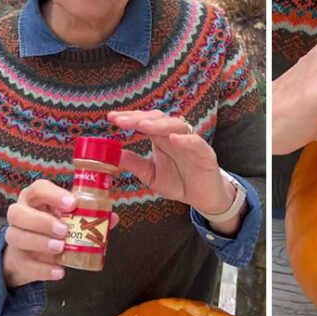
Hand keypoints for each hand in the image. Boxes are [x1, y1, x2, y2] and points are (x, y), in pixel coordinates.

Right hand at [3, 180, 118, 287]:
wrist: (30, 253)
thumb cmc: (53, 225)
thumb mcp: (69, 217)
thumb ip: (89, 215)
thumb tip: (112, 218)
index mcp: (35, 198)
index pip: (38, 189)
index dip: (53, 194)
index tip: (72, 203)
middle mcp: (20, 214)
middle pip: (18, 213)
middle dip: (42, 222)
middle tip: (64, 230)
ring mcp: (14, 236)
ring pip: (16, 236)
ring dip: (40, 243)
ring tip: (61, 248)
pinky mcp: (15, 259)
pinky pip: (24, 264)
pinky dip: (43, 269)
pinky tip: (59, 271)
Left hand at [107, 111, 242, 234]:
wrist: (202, 197)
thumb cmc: (178, 182)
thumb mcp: (151, 175)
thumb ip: (135, 164)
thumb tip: (113, 154)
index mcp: (161, 139)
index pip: (145, 121)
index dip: (129, 118)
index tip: (111, 118)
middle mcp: (175, 136)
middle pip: (158, 119)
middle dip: (139, 118)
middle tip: (120, 121)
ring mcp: (190, 143)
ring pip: (176, 125)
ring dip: (159, 125)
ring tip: (143, 125)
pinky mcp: (205, 153)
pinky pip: (196, 142)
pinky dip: (185, 140)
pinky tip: (173, 138)